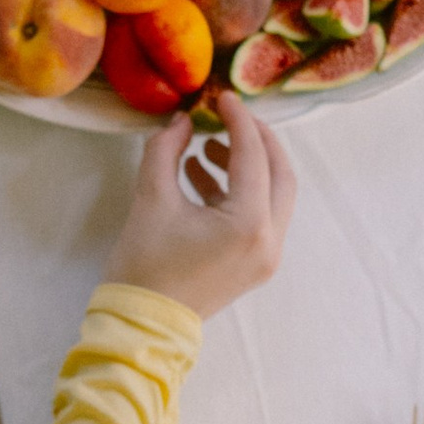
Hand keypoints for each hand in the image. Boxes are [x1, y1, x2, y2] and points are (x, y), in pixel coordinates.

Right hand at [104, 102, 295, 321]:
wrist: (143, 326)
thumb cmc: (144, 265)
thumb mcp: (150, 199)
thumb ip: (166, 149)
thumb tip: (183, 121)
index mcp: (248, 223)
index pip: (253, 155)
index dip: (238, 119)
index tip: (221, 97)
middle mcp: (270, 239)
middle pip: (281, 173)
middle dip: (258, 139)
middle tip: (231, 116)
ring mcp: (268, 256)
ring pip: (274, 195)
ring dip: (249, 165)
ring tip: (208, 147)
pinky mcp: (257, 265)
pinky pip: (261, 216)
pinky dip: (241, 191)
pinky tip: (203, 174)